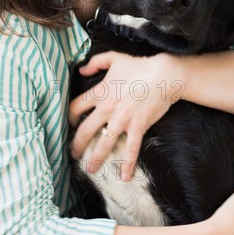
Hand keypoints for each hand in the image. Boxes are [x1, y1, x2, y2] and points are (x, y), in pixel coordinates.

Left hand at [69, 51, 182, 180]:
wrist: (164, 75)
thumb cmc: (139, 66)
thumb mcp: (114, 58)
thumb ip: (95, 62)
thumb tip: (81, 69)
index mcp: (100, 92)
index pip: (76, 108)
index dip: (69, 117)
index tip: (70, 124)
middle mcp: (107, 108)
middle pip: (85, 130)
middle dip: (77, 145)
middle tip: (74, 154)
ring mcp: (122, 120)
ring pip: (103, 143)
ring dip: (96, 158)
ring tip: (91, 169)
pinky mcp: (138, 127)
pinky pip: (131, 149)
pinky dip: (128, 164)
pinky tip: (124, 176)